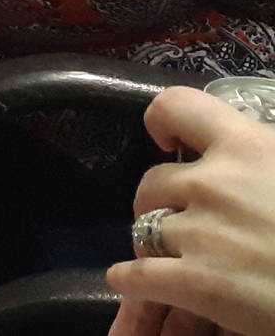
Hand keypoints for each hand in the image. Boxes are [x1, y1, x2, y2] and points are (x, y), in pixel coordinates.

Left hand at [108, 86, 274, 335]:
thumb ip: (266, 157)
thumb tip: (245, 149)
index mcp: (247, 147)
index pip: (176, 106)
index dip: (163, 122)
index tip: (167, 140)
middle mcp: (212, 184)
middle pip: (153, 181)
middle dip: (162, 200)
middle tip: (182, 218)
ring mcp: (199, 234)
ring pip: (144, 229)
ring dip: (153, 241)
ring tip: (172, 253)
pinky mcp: (195, 284)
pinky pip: (135, 275)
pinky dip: (129, 279)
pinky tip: (131, 280)